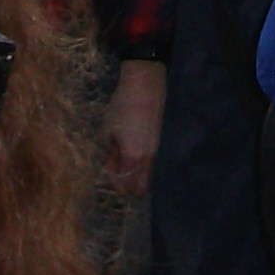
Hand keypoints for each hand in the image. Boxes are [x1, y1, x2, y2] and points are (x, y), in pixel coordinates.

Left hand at [106, 58, 166, 198]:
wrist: (147, 85)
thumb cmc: (123, 105)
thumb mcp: (107, 129)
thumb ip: (109, 153)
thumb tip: (114, 163)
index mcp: (133, 156)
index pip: (125, 186)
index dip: (114, 181)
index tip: (109, 168)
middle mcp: (150, 159)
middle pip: (141, 189)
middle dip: (129, 184)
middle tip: (120, 168)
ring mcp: (161, 152)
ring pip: (152, 179)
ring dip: (140, 175)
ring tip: (130, 158)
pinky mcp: (167, 144)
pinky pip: (158, 165)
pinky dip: (148, 165)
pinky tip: (141, 149)